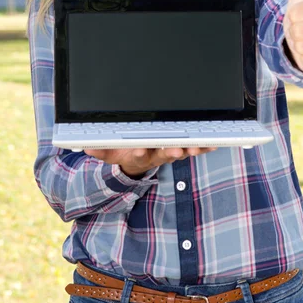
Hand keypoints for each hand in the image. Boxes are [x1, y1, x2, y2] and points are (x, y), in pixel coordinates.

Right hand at [84, 146, 216, 178]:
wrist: (137, 160)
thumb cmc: (124, 153)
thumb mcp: (110, 154)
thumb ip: (100, 151)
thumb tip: (87, 148)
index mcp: (139, 154)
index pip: (139, 154)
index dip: (140, 152)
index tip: (140, 149)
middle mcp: (157, 154)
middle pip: (164, 153)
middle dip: (171, 152)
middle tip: (177, 151)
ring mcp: (170, 152)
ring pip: (183, 150)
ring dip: (192, 149)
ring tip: (199, 146)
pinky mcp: (182, 148)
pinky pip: (195, 147)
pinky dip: (205, 145)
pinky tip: (214, 142)